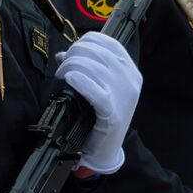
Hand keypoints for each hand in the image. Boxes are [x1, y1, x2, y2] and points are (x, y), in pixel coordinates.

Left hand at [56, 31, 142, 173]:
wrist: (105, 150)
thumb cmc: (100, 117)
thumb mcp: (101, 87)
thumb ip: (87, 68)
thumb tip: (63, 54)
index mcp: (130, 70)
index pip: (108, 42)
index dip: (85, 42)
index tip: (72, 52)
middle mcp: (130, 80)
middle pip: (97, 52)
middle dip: (74, 55)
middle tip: (62, 68)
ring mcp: (124, 96)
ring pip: (93, 67)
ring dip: (71, 67)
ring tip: (62, 77)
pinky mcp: (113, 113)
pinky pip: (94, 90)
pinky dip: (79, 81)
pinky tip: (69, 80)